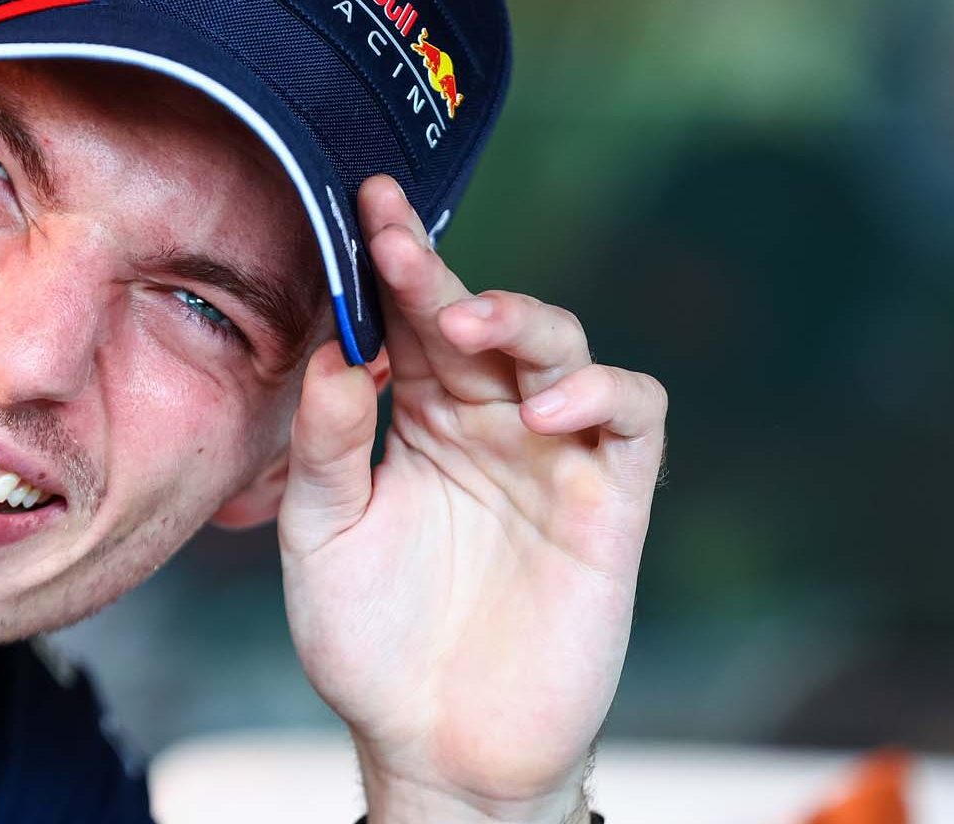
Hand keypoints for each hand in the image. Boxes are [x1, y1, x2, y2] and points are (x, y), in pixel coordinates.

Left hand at [278, 176, 666, 822]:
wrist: (440, 749)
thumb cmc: (373, 644)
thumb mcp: (321, 538)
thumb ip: (324, 445)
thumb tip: (333, 352)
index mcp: (419, 421)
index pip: (408, 321)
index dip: (392, 262)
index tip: (362, 206)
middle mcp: (489, 423)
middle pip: (481, 318)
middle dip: (443, 274)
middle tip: (398, 245)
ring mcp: (554, 456)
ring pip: (564, 346)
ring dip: (522, 320)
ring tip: (469, 328)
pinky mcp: (611, 500)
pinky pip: (632, 416)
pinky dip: (601, 393)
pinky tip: (543, 412)